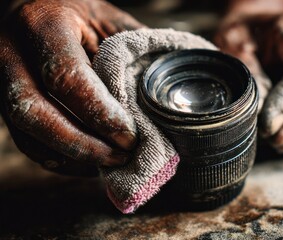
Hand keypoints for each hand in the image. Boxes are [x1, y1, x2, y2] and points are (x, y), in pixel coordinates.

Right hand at [0, 0, 143, 175]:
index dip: (99, 113)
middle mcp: (11, 53)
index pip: (67, 76)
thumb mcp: (107, 19)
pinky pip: (25, 141)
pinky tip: (89, 162)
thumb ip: (131, 50)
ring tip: (112, 163)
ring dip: (72, 157)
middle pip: (35, 113)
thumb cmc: (77, 11)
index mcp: (43, 25)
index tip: (129, 136)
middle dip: (82, 144)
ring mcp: (2, 80)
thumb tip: (161, 95)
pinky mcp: (5, 101)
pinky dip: (59, 159)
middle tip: (121, 156)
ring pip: (26, 133)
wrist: (36, 6)